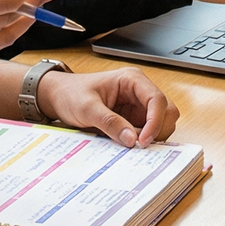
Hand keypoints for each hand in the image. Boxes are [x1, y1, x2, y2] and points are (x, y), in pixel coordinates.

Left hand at [37, 65, 179, 147]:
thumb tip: (132, 139)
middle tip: (139, 146)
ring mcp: (138, 106)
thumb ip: (109, 122)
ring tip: (130, 144)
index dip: (156, 121)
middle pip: (166, 111)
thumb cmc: (71, 94)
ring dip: (151, 137)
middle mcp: (139, 91)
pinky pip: (147, 132)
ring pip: (160, 123)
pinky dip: (143, 140)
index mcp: (132, 80)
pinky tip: (129, 145)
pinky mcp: (133, 119)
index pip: (157, 99)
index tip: (144, 140)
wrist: (58, 96)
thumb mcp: (87, 108)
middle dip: (158, 130)